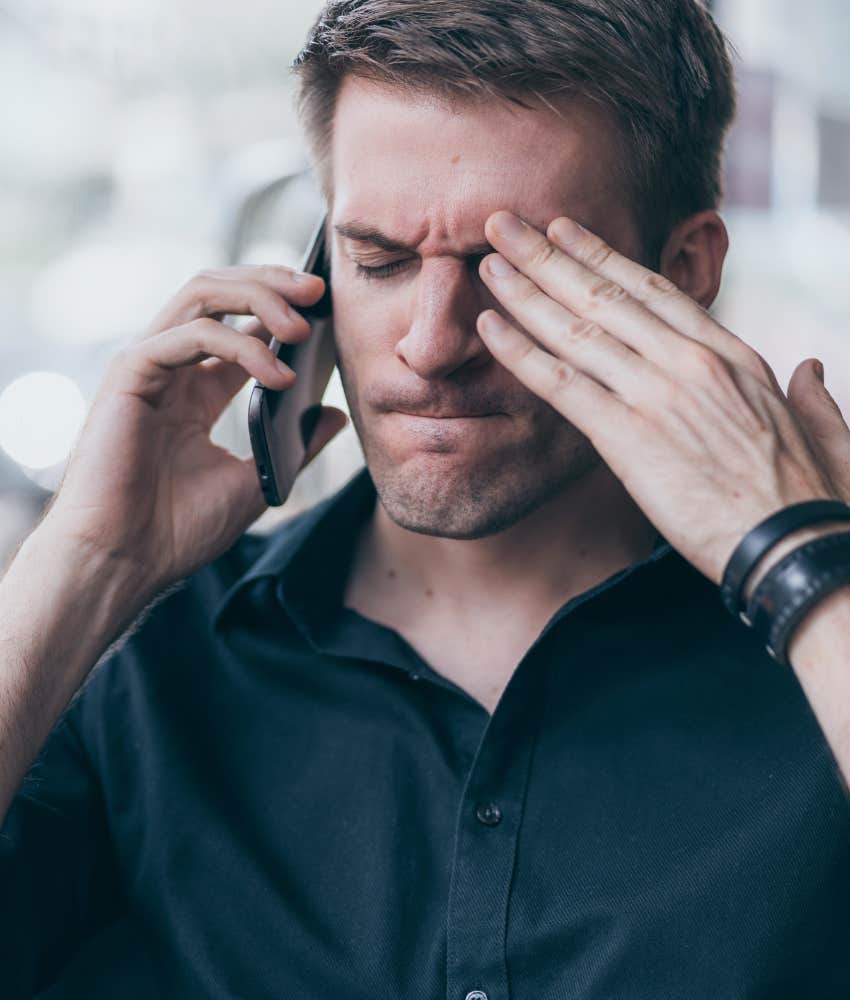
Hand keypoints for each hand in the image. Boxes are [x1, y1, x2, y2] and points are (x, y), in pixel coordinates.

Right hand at [48, 265, 346, 592]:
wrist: (126, 563)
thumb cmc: (178, 530)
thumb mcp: (258, 478)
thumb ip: (295, 442)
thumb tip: (334, 412)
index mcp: (196, 390)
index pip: (240, 324)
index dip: (282, 307)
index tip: (327, 307)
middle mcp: (171, 369)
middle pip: (220, 293)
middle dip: (271, 282)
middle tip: (317, 291)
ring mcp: (149, 366)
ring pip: (202, 295)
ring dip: (259, 299)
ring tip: (302, 326)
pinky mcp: (130, 374)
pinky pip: (189, 334)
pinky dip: (239, 346)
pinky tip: (276, 375)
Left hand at [475, 211, 849, 585]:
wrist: (797, 549)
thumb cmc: (814, 500)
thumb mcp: (826, 432)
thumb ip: (813, 395)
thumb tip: (813, 367)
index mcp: (732, 356)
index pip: (654, 290)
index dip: (602, 256)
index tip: (565, 231)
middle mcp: (690, 362)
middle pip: (605, 294)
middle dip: (548, 254)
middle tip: (504, 223)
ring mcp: (658, 394)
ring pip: (577, 329)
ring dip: (525, 290)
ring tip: (487, 260)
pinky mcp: (629, 438)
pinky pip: (562, 384)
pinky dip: (521, 352)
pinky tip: (489, 326)